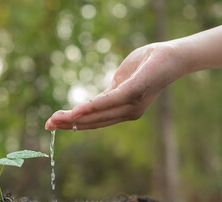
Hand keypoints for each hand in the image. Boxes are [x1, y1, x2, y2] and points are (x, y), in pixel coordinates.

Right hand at [45, 42, 186, 130]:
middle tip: (48, 125)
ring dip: (74, 119)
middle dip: (69, 125)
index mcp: (124, 111)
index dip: (74, 124)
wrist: (173, 56)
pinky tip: (75, 112)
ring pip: (98, 115)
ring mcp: (132, 105)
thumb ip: (109, 93)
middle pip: (94, 122)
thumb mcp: (122, 81)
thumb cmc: (147, 66)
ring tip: (55, 120)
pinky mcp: (134, 92)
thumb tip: (96, 102)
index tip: (54, 124)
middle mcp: (128, 113)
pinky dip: (90, 108)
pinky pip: (108, 101)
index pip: (95, 121)